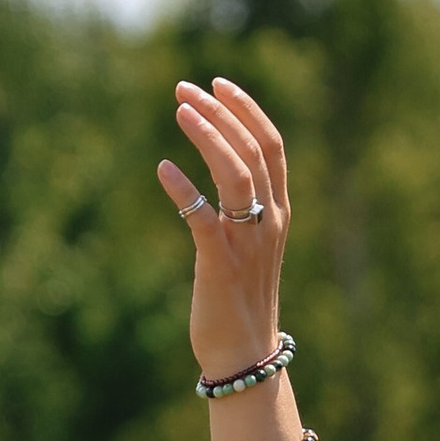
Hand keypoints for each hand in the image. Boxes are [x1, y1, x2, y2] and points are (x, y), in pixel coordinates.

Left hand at [159, 79, 290, 381]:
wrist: (244, 356)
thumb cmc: (240, 301)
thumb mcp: (249, 246)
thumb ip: (240, 209)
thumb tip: (214, 172)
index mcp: (278, 214)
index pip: (271, 146)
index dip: (246, 109)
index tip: (217, 84)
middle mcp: (269, 223)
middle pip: (252, 150)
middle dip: (219, 112)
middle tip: (184, 89)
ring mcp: (247, 243)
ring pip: (236, 174)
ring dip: (207, 135)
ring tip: (179, 110)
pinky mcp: (220, 265)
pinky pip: (202, 218)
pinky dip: (183, 189)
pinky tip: (161, 168)